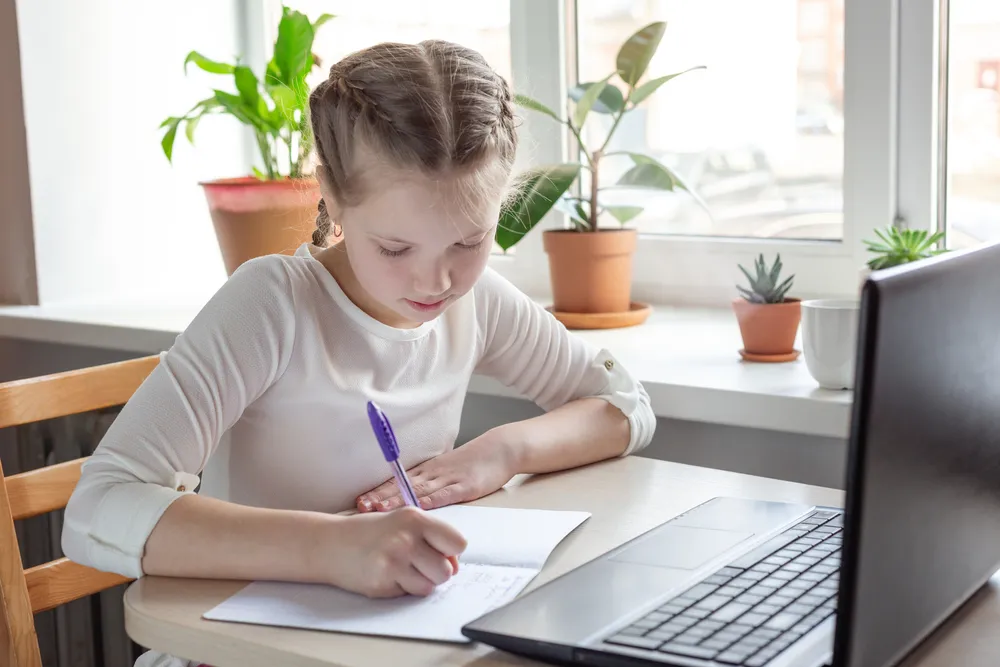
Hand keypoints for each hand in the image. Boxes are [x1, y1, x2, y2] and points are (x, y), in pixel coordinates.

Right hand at [322, 507, 466, 597]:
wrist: (331, 544)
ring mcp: (393, 562)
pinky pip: (408, 594)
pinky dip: (401, 588)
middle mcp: (406, 539)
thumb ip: (432, 539)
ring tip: (400, 568)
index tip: (438, 551)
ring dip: (419, 582)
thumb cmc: (372, 533)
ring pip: (430, 586)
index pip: (458, 543)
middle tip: (416, 563)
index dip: (451, 551)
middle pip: (446, 571)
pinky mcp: (382, 583)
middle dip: (436, 572)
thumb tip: (454, 566)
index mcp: (416, 518)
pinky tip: (386, 574)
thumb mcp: (404, 523)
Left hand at [357, 435, 517, 512]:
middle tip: (360, 506)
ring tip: (379, 508)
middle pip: (402, 486)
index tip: (359, 501)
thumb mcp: (446, 470)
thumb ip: (430, 483)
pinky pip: (445, 494)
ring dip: (398, 500)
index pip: (398, 481)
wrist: (500, 449)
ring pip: (418, 491)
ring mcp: (449, 479)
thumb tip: (410, 499)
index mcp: (428, 471)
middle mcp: (434, 473)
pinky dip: (430, 501)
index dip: (379, 491)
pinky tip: (418, 508)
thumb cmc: (473, 462)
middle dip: (380, 496)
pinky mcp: (465, 486)